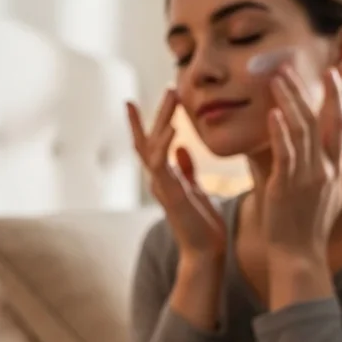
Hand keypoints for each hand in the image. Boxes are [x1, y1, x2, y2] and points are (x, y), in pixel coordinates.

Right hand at [127, 89, 225, 259]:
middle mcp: (158, 179)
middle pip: (149, 139)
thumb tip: (182, 148)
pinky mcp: (169, 194)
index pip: (151, 143)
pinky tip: (174, 127)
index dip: (145, 121)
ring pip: (153, 145)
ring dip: (162, 119)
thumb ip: (187, 169)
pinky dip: (165, 143)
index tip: (135, 99)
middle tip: (170, 87)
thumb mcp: (196, 190)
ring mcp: (161, 186)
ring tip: (172, 95)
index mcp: (166, 177)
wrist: (206, 254)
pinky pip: (161, 164)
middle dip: (157, 112)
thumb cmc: (204, 226)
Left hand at [263, 65, 341, 262]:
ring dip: (289, 102)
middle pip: (318, 120)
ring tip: (275, 79)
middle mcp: (324, 168)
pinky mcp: (286, 186)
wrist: (300, 255)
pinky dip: (279, 132)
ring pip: (301, 131)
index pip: (340, 124)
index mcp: (335, 167)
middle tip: (289, 66)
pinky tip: (272, 113)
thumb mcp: (339, 191)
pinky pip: (285, 154)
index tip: (329, 73)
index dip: (335, 97)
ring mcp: (306, 176)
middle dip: (305, 91)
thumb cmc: (314, 224)